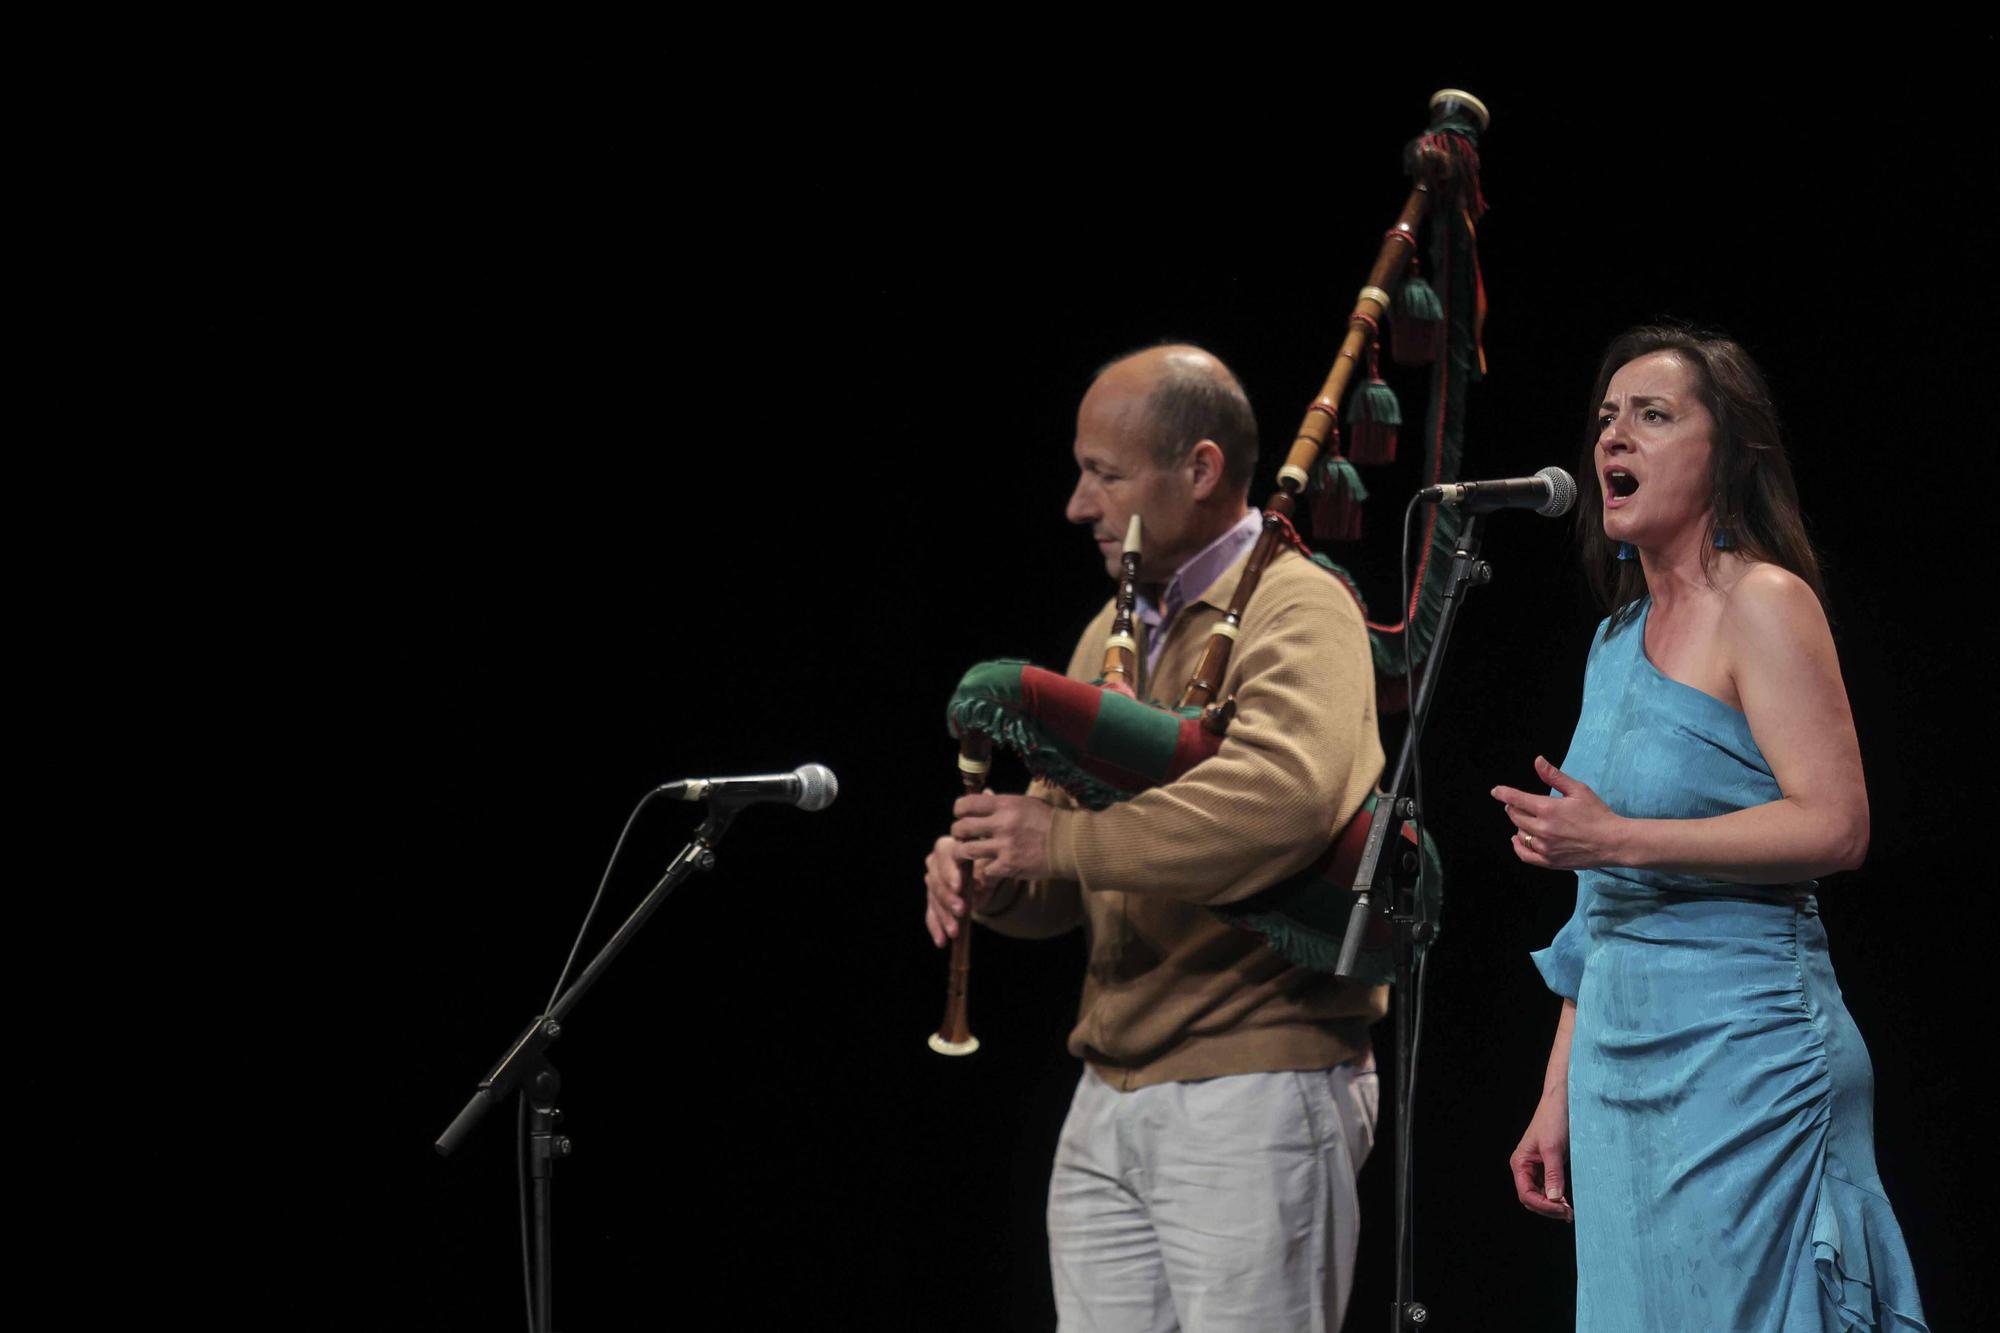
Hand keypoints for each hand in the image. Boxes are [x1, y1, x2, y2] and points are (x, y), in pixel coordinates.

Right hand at [923, 833, 999, 947]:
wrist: (987, 876)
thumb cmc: (991, 864)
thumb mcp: (994, 866)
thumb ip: (987, 871)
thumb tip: (981, 881)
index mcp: (950, 845)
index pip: (945, 855)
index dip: (950, 872)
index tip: (959, 887)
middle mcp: (936, 861)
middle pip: (937, 880)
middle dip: (949, 898)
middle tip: (961, 911)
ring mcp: (931, 881)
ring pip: (934, 899)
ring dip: (944, 917)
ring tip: (955, 931)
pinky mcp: (932, 899)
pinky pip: (931, 914)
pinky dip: (936, 928)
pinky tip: (941, 941)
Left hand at [950, 792, 1053, 883]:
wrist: (1068, 843)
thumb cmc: (1048, 820)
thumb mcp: (1025, 803)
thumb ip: (1001, 802)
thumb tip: (982, 794)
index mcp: (1005, 804)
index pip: (967, 804)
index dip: (959, 810)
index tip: (960, 815)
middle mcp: (1002, 824)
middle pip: (962, 828)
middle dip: (957, 832)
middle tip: (960, 835)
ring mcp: (1004, 846)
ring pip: (967, 850)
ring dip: (964, 852)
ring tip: (966, 852)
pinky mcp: (1009, 866)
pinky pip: (985, 870)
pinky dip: (986, 869)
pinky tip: (990, 866)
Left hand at [1492, 756, 1624, 869]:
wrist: (1613, 842)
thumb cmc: (1597, 814)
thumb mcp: (1578, 790)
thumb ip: (1554, 776)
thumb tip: (1538, 760)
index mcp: (1548, 809)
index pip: (1516, 799)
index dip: (1503, 793)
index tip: (1496, 791)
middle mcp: (1542, 829)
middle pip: (1515, 816)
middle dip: (1513, 807)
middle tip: (1517, 804)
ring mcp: (1545, 847)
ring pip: (1520, 834)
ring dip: (1519, 825)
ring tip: (1527, 820)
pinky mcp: (1549, 861)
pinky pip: (1524, 855)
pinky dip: (1518, 846)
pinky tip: (1518, 839)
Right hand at [1510, 1086, 1573, 1221]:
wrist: (1563, 1102)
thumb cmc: (1554, 1120)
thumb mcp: (1553, 1148)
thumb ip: (1553, 1174)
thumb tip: (1554, 1199)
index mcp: (1520, 1163)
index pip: (1526, 1194)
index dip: (1543, 1205)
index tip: (1562, 1210)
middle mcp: (1525, 1167)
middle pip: (1532, 1198)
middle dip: (1548, 1208)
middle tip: (1569, 1213)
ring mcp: (1537, 1167)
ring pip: (1541, 1195)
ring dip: (1553, 1205)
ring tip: (1570, 1211)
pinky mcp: (1548, 1165)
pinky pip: (1549, 1187)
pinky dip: (1557, 1197)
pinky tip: (1567, 1201)